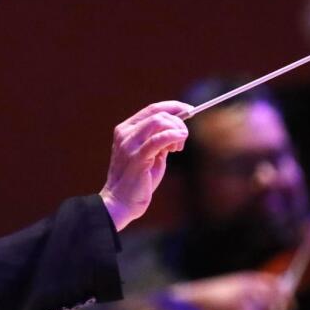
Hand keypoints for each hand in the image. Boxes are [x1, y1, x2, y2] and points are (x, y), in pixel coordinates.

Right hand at [99, 101, 189, 230]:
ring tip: (177, 147)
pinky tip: (178, 143)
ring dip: (176, 130)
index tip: (190, 110)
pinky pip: (158, 139)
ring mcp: (129, 144)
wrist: (120, 202)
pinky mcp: (137, 157)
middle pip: (157, 113)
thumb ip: (159, 140)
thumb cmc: (137, 180)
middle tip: (183, 138)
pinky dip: (172, 136)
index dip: (173, 106)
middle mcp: (125, 133)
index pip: (152, 109)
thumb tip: (178, 127)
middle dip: (178, 121)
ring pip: (159, 122)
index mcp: (126, 129)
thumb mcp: (150, 154)